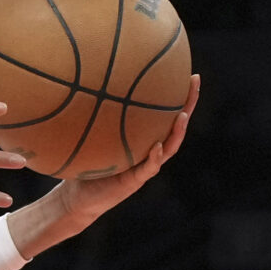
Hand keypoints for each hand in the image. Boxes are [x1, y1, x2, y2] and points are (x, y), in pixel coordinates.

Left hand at [14, 73, 200, 254]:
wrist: (75, 199)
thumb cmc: (83, 164)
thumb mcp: (90, 134)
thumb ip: (92, 114)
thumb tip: (82, 82)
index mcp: (143, 138)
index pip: (164, 112)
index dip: (177, 93)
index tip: (187, 71)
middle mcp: (148, 150)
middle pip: (175, 124)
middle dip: (188, 104)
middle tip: (195, 82)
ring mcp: (144, 167)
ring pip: (169, 147)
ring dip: (177, 132)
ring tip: (182, 115)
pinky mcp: (134, 182)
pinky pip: (148, 168)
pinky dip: (154, 157)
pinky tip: (158, 146)